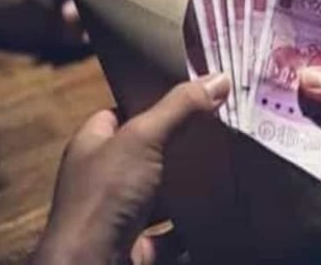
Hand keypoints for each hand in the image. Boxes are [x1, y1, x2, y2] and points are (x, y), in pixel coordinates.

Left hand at [32, 74, 229, 263]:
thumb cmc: (107, 193)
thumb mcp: (142, 138)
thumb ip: (179, 108)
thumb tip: (220, 78)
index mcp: (94, 144)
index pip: (123, 112)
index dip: (154, 101)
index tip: (190, 93)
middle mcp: (104, 177)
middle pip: (148, 151)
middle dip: (180, 141)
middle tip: (218, 124)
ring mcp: (122, 212)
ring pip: (162, 190)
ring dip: (189, 182)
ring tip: (226, 159)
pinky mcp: (140, 242)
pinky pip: (173, 227)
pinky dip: (194, 220)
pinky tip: (219, 206)